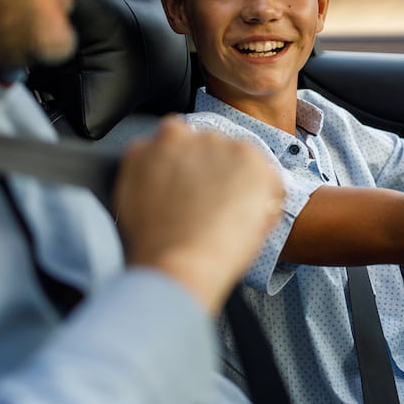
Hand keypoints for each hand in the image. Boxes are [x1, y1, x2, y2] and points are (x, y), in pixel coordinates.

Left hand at [113, 117, 282, 313]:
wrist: (182, 264)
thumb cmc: (222, 251)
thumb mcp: (261, 221)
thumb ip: (256, 192)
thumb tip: (246, 190)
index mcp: (249, 157)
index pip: (238, 158)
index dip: (227, 178)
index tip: (218, 194)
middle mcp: (214, 139)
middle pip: (206, 146)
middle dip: (200, 167)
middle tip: (193, 199)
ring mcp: (176, 143)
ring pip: (175, 140)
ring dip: (173, 160)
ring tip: (169, 196)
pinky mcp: (142, 152)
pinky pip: (143, 152)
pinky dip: (144, 169)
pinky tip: (150, 195)